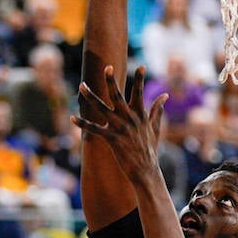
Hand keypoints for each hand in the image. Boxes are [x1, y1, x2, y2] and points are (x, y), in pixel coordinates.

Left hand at [73, 66, 166, 184]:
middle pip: (118, 96)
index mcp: (140, 115)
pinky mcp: (112, 139)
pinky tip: (73, 118)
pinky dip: (83, 124)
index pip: (140, 93)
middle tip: (107, 67)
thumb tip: (165, 95)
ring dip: (91, 97)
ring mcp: (120, 128)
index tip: (141, 66)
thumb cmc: (150, 149)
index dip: (140, 79)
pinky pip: (95, 129)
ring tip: (81, 86)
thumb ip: (157, 109)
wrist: (146, 170)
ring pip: (102, 109)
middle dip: (111, 81)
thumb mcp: (155, 127)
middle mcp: (130, 119)